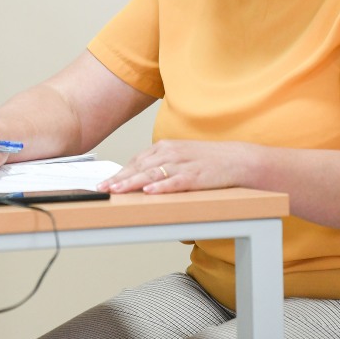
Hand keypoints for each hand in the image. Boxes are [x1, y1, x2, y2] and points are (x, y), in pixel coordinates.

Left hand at [97, 139, 249, 194]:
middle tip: (102, 189)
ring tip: (117, 190)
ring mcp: (183, 164)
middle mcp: (171, 153)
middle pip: (139, 167)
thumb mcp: (179, 157)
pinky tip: (149, 191)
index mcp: (165, 147)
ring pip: (153, 174)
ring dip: (132, 183)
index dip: (118, 173)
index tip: (103, 183)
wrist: (238, 159)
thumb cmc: (207, 160)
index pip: (136, 161)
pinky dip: (161, 186)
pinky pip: (175, 181)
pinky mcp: (196, 176)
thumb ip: (159, 164)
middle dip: (119, 179)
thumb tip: (138, 178)